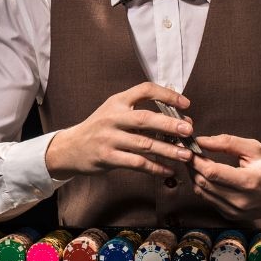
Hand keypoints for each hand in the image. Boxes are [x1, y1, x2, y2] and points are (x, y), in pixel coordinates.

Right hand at [45, 82, 195, 179]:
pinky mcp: (108, 157)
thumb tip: (176, 118)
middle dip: (170, 125)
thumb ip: (138, 111)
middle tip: (189, 130)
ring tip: (186, 154)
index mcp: (117, 101)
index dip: (166, 95)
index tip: (185, 104)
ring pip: (144, 144)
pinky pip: (136, 163)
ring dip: (168, 150)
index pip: (144, 90)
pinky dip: (155, 167)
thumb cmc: (99, 128)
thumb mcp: (113, 111)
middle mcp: (113, 118)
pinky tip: (168, 170)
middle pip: (145, 119)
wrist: (71, 147)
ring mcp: (109, 138)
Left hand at [190, 134, 260, 220]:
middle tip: (187, 152)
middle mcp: (240, 201)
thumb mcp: (254, 149)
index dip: (196, 159)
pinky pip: (208, 200)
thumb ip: (227, 142)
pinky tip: (205, 175)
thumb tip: (201, 140)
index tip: (188, 147)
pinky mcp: (231, 216)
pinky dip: (202, 186)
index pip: (212, 172)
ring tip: (194, 161)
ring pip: (202, 192)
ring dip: (194, 175)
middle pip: (203, 182)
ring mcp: (235, 211)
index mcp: (249, 182)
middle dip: (191, 166)